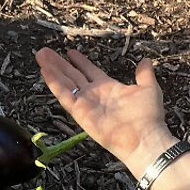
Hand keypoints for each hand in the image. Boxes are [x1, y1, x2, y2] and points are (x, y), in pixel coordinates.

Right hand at [35, 48, 177, 174]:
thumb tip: (145, 61)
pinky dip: (53, 82)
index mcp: (108, 87)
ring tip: (41, 56)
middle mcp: (93, 94)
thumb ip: (144, 74)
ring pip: (64, 82)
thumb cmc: (148, 117)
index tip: (70, 51)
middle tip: (46, 51)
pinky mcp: (79, 112)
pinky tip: (45, 70)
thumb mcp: (149, 88)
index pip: (89, 71)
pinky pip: (63, 95)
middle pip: (72, 75)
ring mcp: (85, 103)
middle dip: (59, 63)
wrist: (144, 138)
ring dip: (52, 69)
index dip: (79, 61)